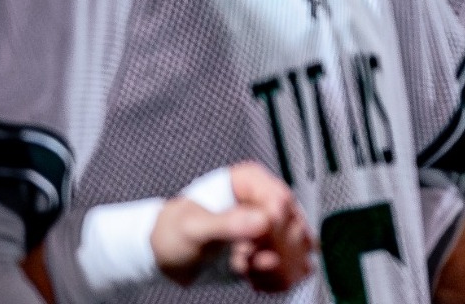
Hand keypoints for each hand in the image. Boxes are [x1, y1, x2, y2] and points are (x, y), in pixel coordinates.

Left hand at [152, 162, 313, 290]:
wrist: (167, 255)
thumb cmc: (174, 232)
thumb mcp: (193, 228)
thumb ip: (226, 224)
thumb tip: (261, 222)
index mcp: (248, 182)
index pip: (280, 201)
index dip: (275, 227)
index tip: (258, 248)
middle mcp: (263, 201)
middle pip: (293, 225)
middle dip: (277, 252)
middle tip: (255, 265)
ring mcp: (269, 226)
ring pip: (297, 247)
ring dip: (280, 268)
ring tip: (253, 275)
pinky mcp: (269, 249)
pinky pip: (290, 264)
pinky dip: (278, 279)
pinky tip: (258, 282)